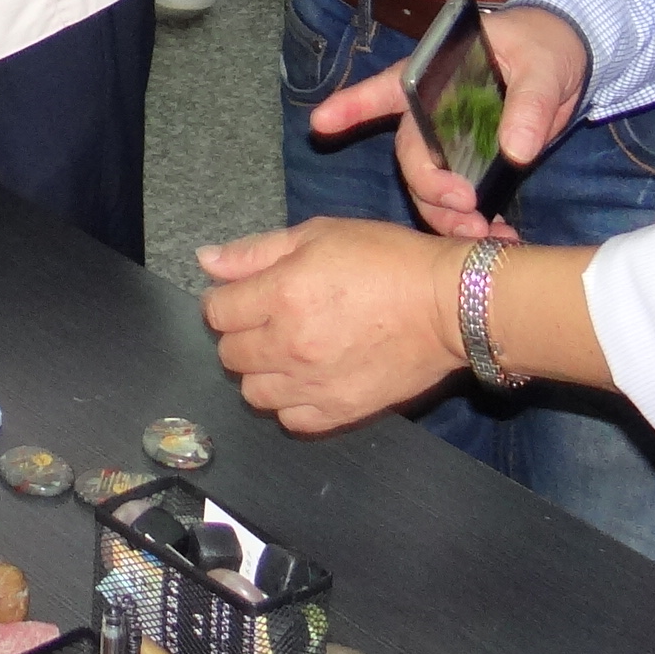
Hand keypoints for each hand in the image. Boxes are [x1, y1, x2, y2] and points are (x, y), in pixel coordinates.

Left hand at [196, 219, 470, 434]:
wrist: (448, 305)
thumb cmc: (386, 260)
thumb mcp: (319, 234)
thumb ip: (256, 252)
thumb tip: (206, 261)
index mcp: (282, 295)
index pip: (216, 312)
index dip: (225, 300)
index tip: (246, 294)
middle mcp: (290, 345)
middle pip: (229, 354)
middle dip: (240, 334)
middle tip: (268, 319)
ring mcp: (313, 384)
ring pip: (252, 393)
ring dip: (261, 371)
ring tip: (286, 351)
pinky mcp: (339, 411)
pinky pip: (290, 419)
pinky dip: (290, 402)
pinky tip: (306, 379)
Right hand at [311, 3, 589, 240]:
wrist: (571, 63)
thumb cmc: (544, 46)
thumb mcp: (543, 66)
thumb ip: (529, 104)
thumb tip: (515, 150)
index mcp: (436, 76)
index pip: (386, 89)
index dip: (351, 105)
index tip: (320, 122)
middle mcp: (433, 113)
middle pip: (411, 156)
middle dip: (429, 187)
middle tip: (465, 206)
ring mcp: (452, 144)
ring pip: (429, 188)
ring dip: (446, 216)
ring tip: (480, 234)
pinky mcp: (475, 168)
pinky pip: (460, 203)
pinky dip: (473, 225)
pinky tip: (496, 235)